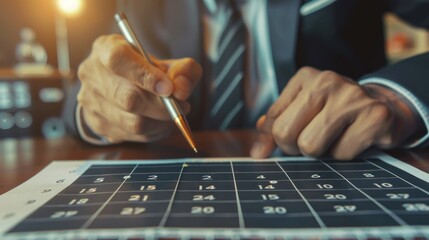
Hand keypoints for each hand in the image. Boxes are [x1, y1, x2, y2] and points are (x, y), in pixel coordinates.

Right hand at [77, 34, 201, 142]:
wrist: (117, 85)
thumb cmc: (145, 70)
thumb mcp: (165, 61)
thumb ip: (183, 70)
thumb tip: (182, 89)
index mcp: (105, 49)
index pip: (118, 60)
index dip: (145, 75)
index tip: (168, 88)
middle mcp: (92, 75)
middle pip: (128, 98)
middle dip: (161, 106)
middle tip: (183, 105)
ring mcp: (92, 103)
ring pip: (133, 122)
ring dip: (161, 121)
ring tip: (174, 113)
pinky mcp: (99, 125)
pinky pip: (134, 136)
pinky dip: (155, 131)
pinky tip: (162, 122)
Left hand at [250, 66, 420, 159]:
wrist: (385, 107)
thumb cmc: (337, 111)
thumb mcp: (304, 110)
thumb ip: (278, 124)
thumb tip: (258, 151)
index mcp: (305, 78)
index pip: (273, 119)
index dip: (274, 140)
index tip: (280, 147)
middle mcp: (326, 82)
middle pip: (285, 134)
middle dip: (295, 147)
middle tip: (312, 141)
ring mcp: (351, 97)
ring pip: (310, 146)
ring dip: (321, 152)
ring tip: (334, 138)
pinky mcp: (374, 116)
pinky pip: (340, 154)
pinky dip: (344, 155)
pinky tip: (354, 139)